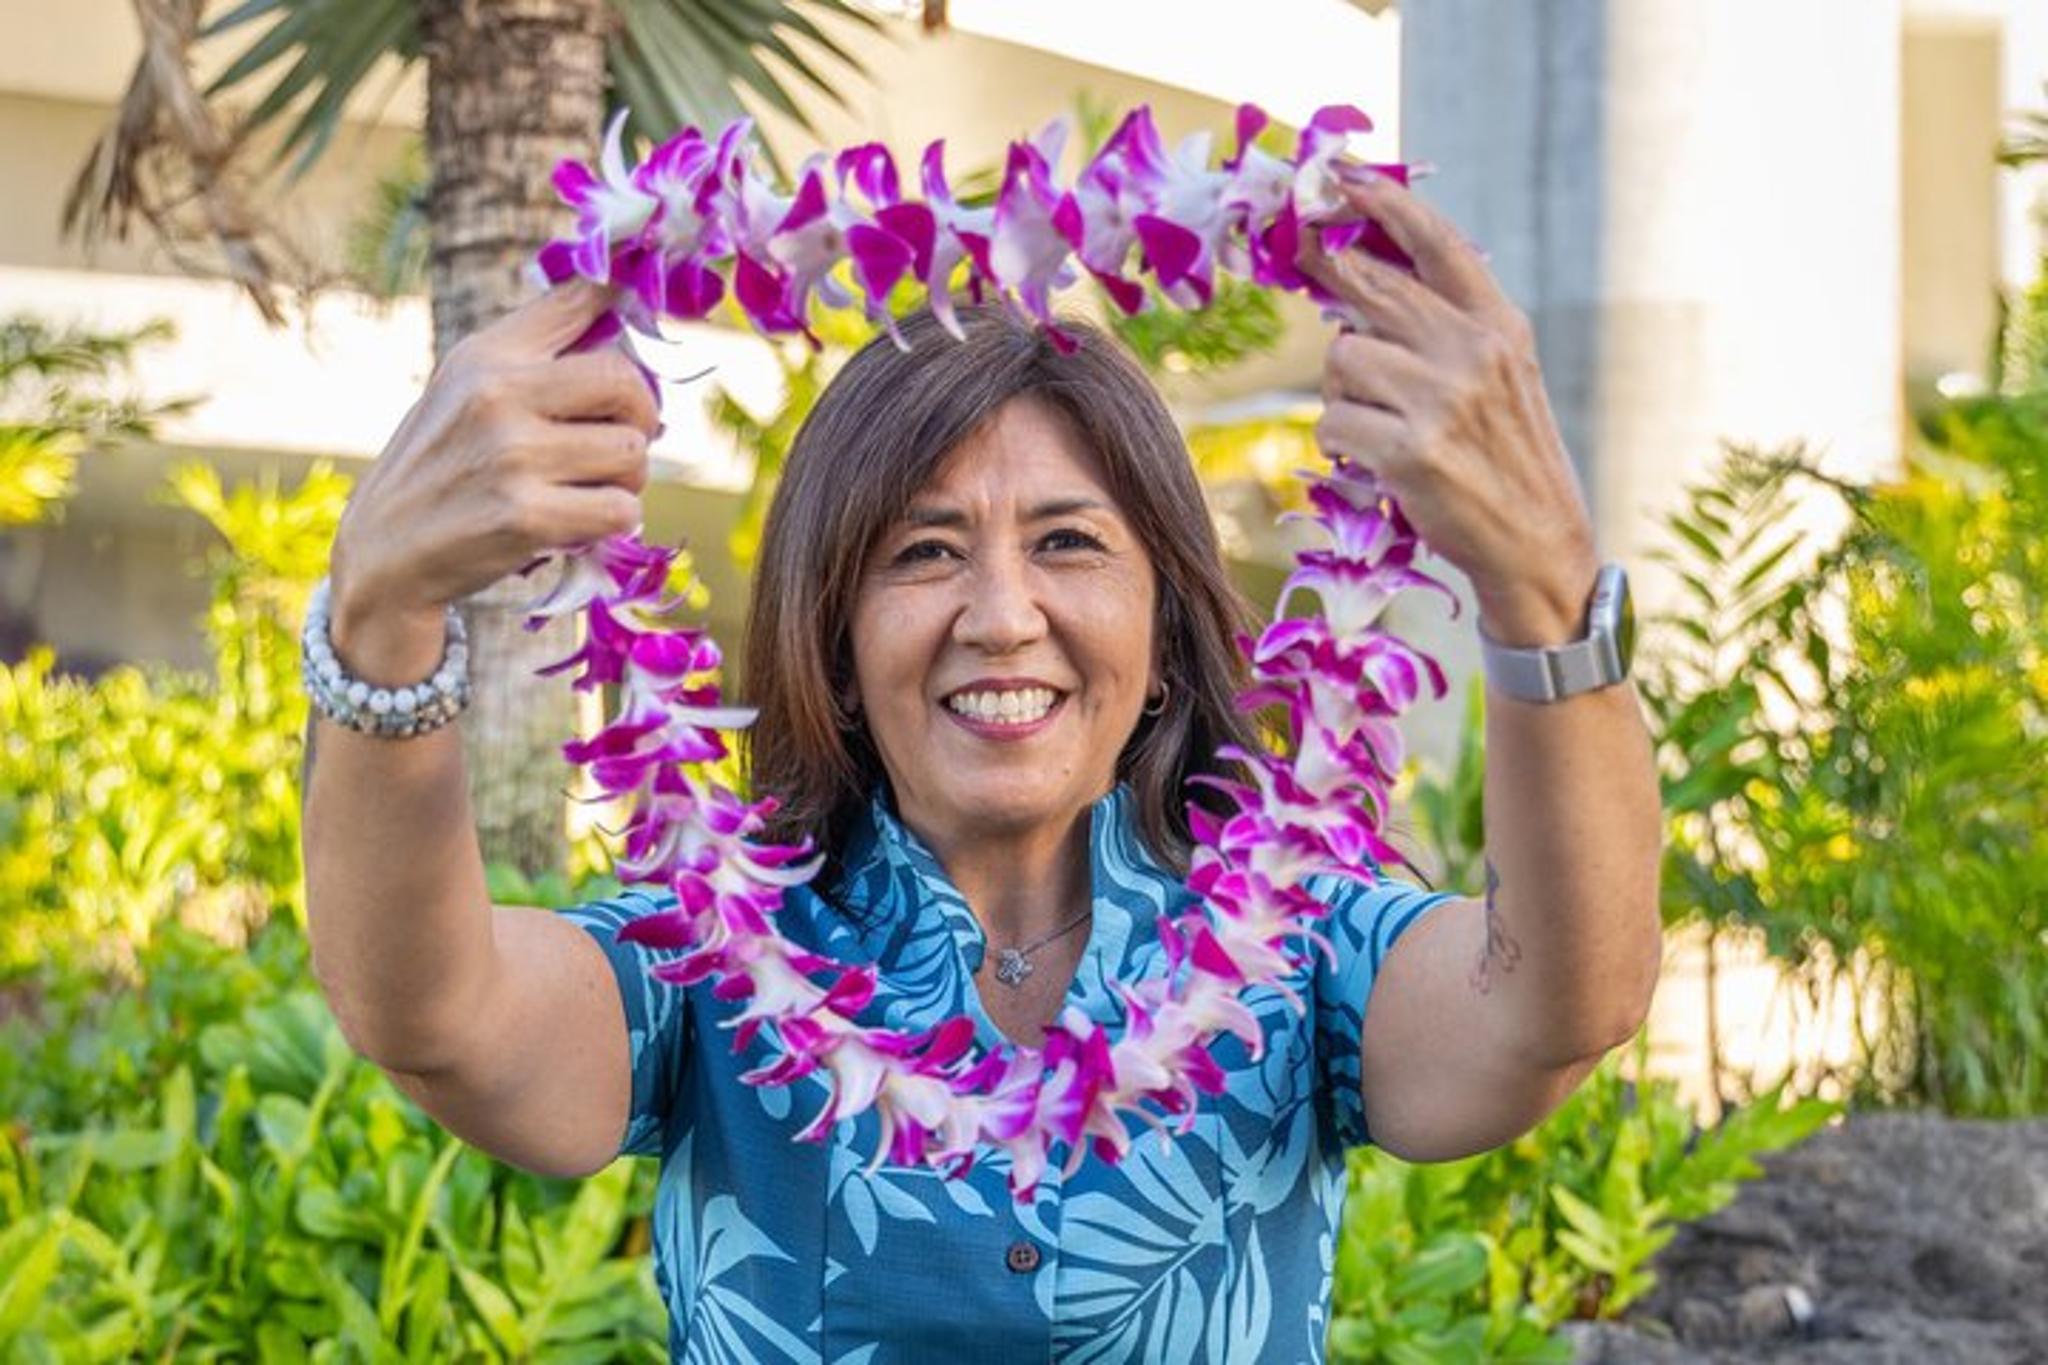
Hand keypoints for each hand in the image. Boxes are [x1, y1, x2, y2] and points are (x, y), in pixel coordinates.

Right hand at [329, 279, 658, 635]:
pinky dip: (614, 522)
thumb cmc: (442, 467)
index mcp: (487, 354)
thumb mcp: (465, 389)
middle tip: (621, 442)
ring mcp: (512, 455)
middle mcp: (497, 393)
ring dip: (627, 480)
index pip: (579, 296)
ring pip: (632, 452)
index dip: (629, 295)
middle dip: (641, 417)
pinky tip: (580, 524)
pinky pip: (620, 510)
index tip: (644, 312)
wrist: (385, 553)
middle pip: (626, 380)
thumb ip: (533, 355)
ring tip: (588, 489)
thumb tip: (620, 306)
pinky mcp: (526, 516)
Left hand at [1299, 175, 1599, 646]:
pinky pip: (1333, 421)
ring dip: (1344, 393)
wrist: (1538, 546)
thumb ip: (1447, 327)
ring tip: (1381, 426)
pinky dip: (1341, 444)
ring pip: (1342, 358)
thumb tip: (1361, 280)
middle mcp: (1474, 351)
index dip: (1383, 200)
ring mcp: (1443, 399)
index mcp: (1499, 326)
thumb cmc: (1505, 461)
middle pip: (1371, 289)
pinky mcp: (1411, 449)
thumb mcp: (1501, 377)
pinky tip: (1376, 462)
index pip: (1437, 242)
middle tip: (1305, 270)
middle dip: (1331, 283)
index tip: (1338, 175)